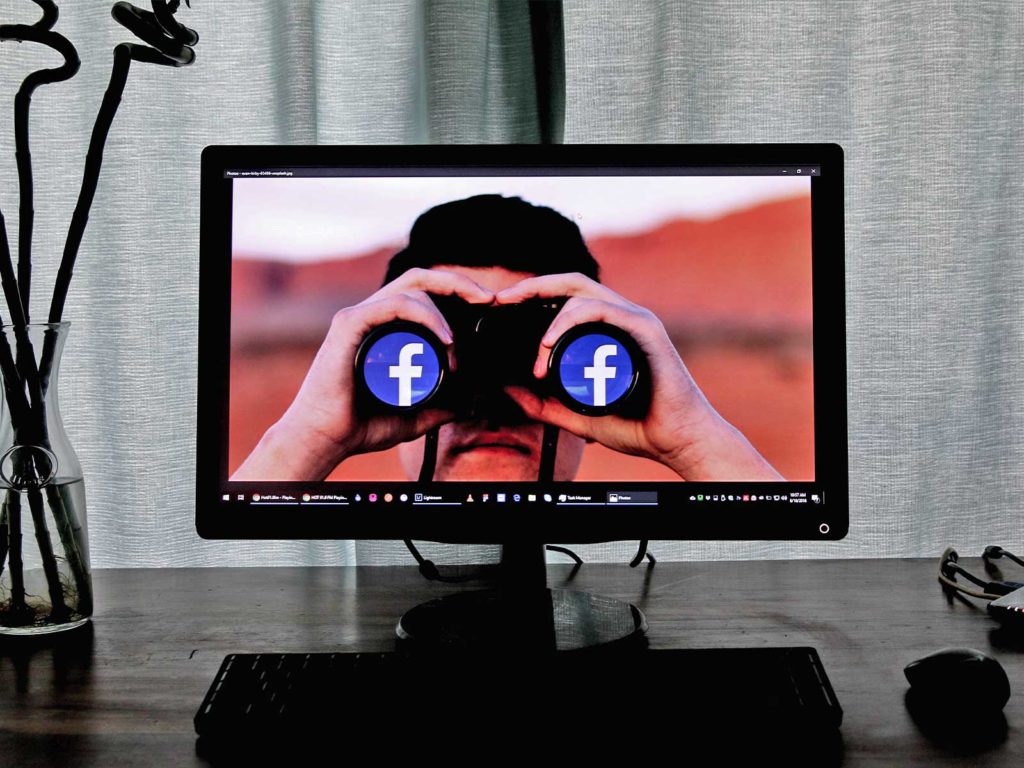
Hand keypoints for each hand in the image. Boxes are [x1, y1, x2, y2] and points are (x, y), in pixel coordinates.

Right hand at [232, 268, 493, 479]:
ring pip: (412, 289)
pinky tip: (446, 338)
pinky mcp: (349, 325)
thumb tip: (468, 404)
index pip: (424, 293)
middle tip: (488, 299)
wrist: (324, 439)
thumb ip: (438, 409)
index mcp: (385, 327)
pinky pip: (394, 304)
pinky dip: (426, 315)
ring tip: (458, 346)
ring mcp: (359, 316)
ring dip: (445, 313)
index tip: (487, 306)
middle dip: (458, 282)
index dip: (457, 292)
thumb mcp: (412, 415)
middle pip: (420, 278)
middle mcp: (372, 314)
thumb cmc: (359, 426)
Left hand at [495, 273, 781, 480]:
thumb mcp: (576, 416)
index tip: (501, 306)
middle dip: (532, 286)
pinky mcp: (645, 329)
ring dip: (549, 319)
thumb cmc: (637, 426)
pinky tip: (550, 344)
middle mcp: (622, 317)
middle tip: (502, 300)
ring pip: (581, 294)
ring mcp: (635, 320)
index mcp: (608, 330)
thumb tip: (509, 391)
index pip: (566, 297)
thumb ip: (544, 405)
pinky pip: (601, 310)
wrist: (677, 441)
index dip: (533, 294)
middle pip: (571, 283)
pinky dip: (569, 321)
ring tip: (536, 354)